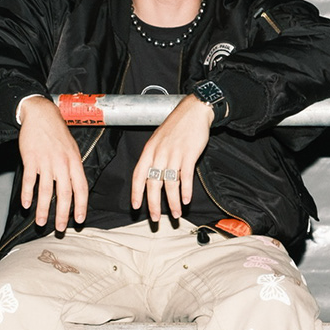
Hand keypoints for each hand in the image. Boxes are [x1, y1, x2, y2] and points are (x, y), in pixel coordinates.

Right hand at [17, 96, 88, 231]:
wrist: (41, 114)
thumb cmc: (58, 133)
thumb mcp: (72, 149)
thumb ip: (74, 168)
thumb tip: (76, 189)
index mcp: (74, 162)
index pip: (81, 188)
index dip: (81, 206)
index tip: (79, 220)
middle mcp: (62, 163)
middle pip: (64, 193)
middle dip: (62, 214)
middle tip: (60, 229)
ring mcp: (46, 161)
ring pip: (46, 190)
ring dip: (43, 208)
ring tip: (41, 223)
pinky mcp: (31, 158)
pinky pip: (29, 179)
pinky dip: (27, 193)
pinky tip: (25, 205)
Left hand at [132, 95, 213, 222]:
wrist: (193, 111)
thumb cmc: (176, 126)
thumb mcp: (159, 139)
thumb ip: (155, 157)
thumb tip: (153, 177)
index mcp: (149, 150)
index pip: (138, 175)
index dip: (136, 192)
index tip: (136, 207)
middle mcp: (159, 154)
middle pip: (153, 184)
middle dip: (153, 204)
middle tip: (156, 218)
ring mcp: (174, 154)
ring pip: (170, 184)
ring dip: (173, 202)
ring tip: (177, 214)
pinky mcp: (189, 154)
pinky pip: (186, 177)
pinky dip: (186, 190)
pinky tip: (187, 199)